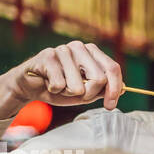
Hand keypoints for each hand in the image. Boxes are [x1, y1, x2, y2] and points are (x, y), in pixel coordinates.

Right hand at [0, 41, 124, 119]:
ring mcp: (63, 50)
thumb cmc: (61, 88)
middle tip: (75, 93)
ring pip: (78, 85)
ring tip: (60, 86)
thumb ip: (103, 89)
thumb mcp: (86, 92)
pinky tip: (49, 83)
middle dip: (88, 94)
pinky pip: (60, 84)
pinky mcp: (47, 56)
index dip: (114, 90)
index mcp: (92, 53)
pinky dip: (55, 90)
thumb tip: (122, 89)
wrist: (31, 86)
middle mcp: (79, 47)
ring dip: (68, 93)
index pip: (112, 69)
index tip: (110, 106)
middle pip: (99, 79)